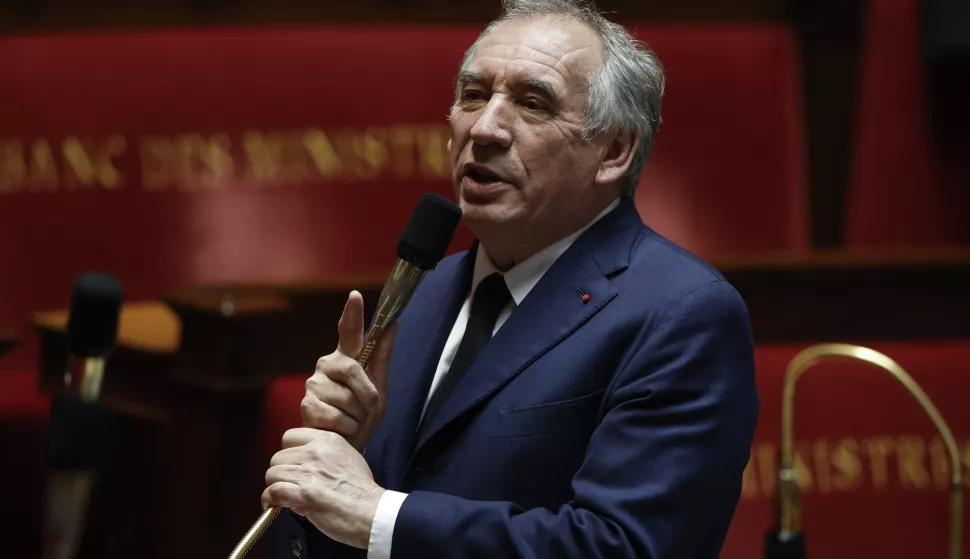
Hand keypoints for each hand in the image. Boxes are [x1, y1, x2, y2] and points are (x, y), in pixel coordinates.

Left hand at [262, 428, 384, 548]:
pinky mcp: (303, 494)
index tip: (293, 465)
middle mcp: (315, 452)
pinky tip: (274, 505)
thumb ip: (326, 453)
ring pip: (272, 473)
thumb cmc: (363, 490)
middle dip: (281, 472)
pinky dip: (269, 500)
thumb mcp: (349, 456)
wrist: (372, 511)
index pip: (290, 436)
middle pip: (278, 456)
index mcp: (328, 440)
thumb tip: (306, 461)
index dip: (288, 452)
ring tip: (285, 496)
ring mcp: (308, 472)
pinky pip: (272, 491)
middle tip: (290, 484)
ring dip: (276, 486)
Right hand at [302, 290, 397, 450]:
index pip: (348, 331)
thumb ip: (382, 356)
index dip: (352, 313)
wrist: (346, 445)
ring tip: (353, 422)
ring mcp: (314, 384)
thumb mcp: (380, 386)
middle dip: (367, 394)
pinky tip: (341, 430)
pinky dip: (347, 428)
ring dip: (358, 416)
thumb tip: (394, 323)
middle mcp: (327, 366)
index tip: (355, 296)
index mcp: (346, 358)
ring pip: (346, 397)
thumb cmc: (362, 415)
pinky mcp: (307, 405)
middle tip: (369, 412)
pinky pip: (337, 415)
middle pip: (353, 370)